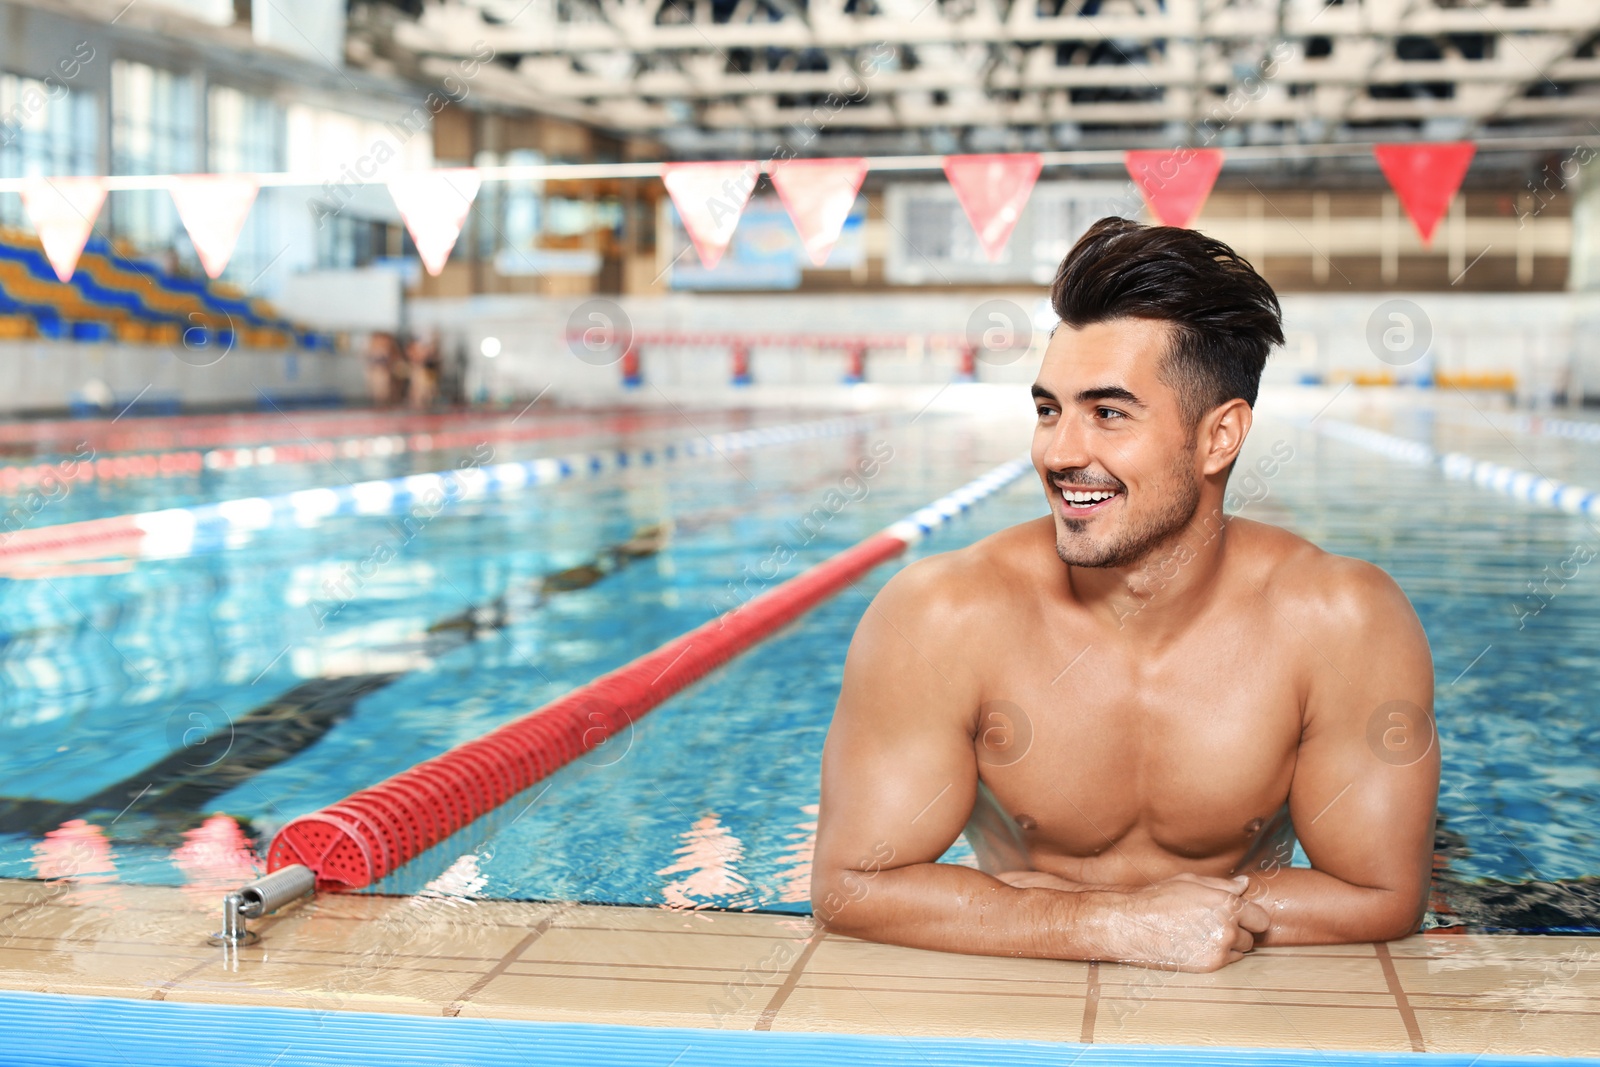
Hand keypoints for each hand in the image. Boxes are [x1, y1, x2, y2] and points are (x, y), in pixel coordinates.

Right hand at [1092, 873, 1270, 971]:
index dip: (1252, 918)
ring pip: (1240, 950)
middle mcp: (1228, 927)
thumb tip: (1245, 885)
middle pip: (1252, 937)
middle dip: (1240, 931)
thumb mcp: (1190, 882)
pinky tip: (1198, 945)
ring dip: (1230, 945)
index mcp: (1226, 903)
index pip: (1261, 918)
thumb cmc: (1158, 899)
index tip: (1243, 918)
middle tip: (1217, 925)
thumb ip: (1222, 885)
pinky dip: (1218, 955)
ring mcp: (1220, 948)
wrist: (1133, 925)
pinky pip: (1227, 962)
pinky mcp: (1210, 965)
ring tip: (1204, 935)